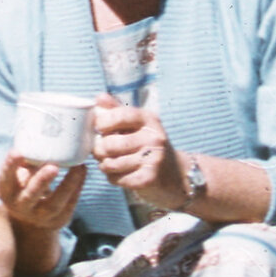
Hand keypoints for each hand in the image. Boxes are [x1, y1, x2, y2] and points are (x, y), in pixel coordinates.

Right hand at [0, 151, 86, 232]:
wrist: (30, 219)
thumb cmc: (24, 186)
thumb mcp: (18, 175)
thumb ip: (25, 160)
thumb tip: (38, 129)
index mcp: (6, 190)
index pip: (6, 177)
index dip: (10, 165)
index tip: (18, 151)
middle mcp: (20, 205)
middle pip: (30, 195)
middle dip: (42, 180)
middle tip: (53, 167)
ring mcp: (39, 216)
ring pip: (54, 204)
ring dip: (67, 184)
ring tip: (78, 167)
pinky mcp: (58, 220)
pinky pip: (69, 205)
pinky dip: (76, 188)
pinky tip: (82, 172)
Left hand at [89, 96, 188, 210]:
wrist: (176, 174)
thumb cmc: (149, 145)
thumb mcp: (138, 124)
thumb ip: (117, 110)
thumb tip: (99, 98)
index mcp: (149, 119)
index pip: (119, 116)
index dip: (102, 122)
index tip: (99, 128)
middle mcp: (153, 138)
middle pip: (110, 144)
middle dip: (98, 149)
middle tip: (100, 151)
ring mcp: (153, 159)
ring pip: (111, 163)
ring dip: (104, 165)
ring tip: (108, 162)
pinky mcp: (149, 178)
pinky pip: (118, 178)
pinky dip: (113, 177)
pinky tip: (119, 173)